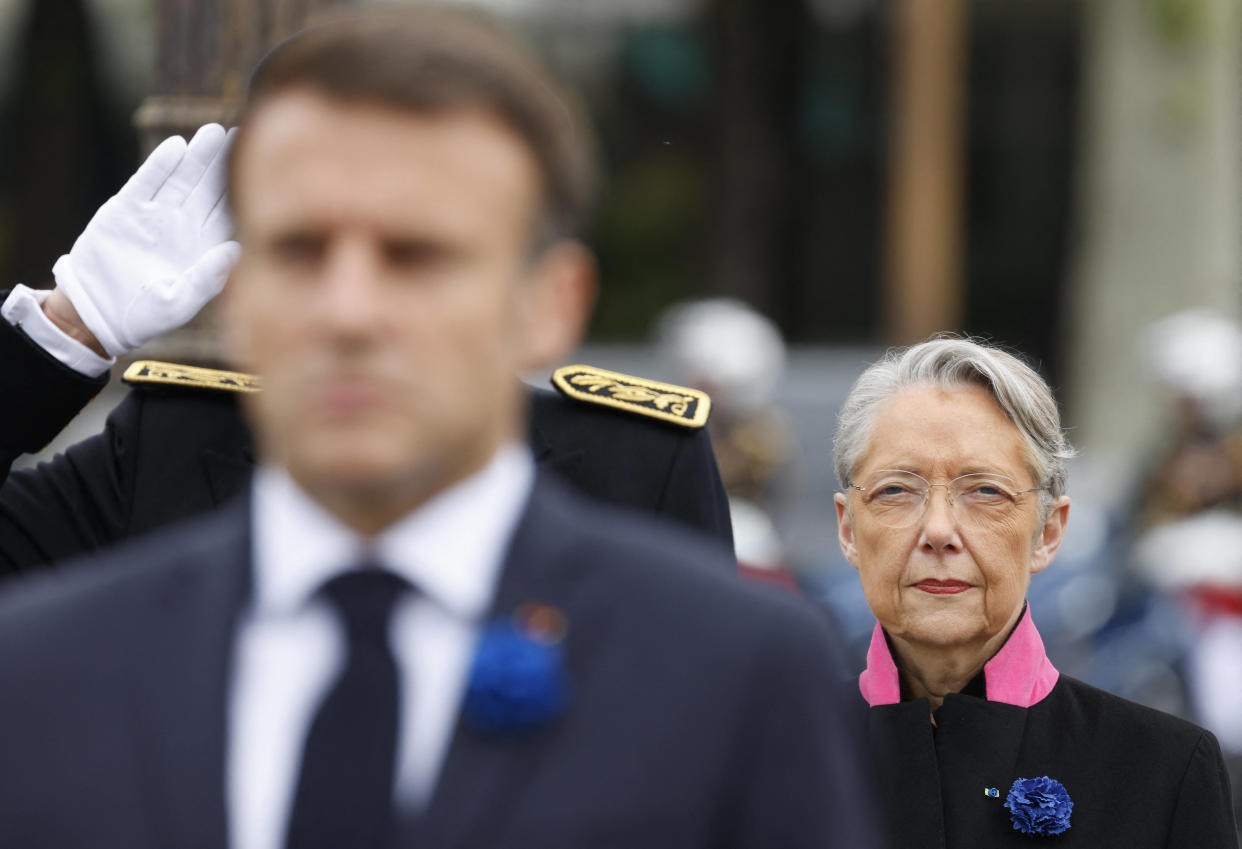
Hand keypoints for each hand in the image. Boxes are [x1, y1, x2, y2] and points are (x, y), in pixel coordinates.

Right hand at [49, 124, 241, 356]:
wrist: (99, 312)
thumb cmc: (146, 315)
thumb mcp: (180, 303)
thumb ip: (207, 278)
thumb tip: (237, 249)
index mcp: (205, 246)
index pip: (231, 212)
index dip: (246, 190)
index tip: (265, 168)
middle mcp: (185, 225)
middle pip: (210, 187)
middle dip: (225, 161)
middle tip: (242, 134)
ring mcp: (156, 214)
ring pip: (182, 178)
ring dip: (198, 156)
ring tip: (215, 132)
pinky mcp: (126, 209)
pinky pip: (146, 182)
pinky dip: (159, 165)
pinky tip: (176, 147)